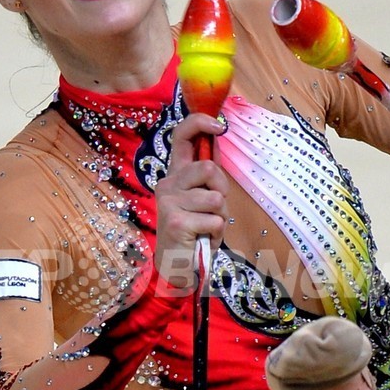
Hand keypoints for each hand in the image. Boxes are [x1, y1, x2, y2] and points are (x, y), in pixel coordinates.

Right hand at [154, 113, 228, 291]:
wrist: (178, 266)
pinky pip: (215, 220)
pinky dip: (216, 233)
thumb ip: (207, 174)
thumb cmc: (194, 232)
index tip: (219, 126)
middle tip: (214, 208)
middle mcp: (167, 184)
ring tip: (207, 227)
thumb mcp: (202, 199)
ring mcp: (169, 203)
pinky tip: (202, 239)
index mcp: (175, 175)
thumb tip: (216, 137)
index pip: (182, 136)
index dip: (200, 123)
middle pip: (208, 168)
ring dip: (220, 216)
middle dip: (221, 189)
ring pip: (215, 198)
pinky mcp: (176, 222)